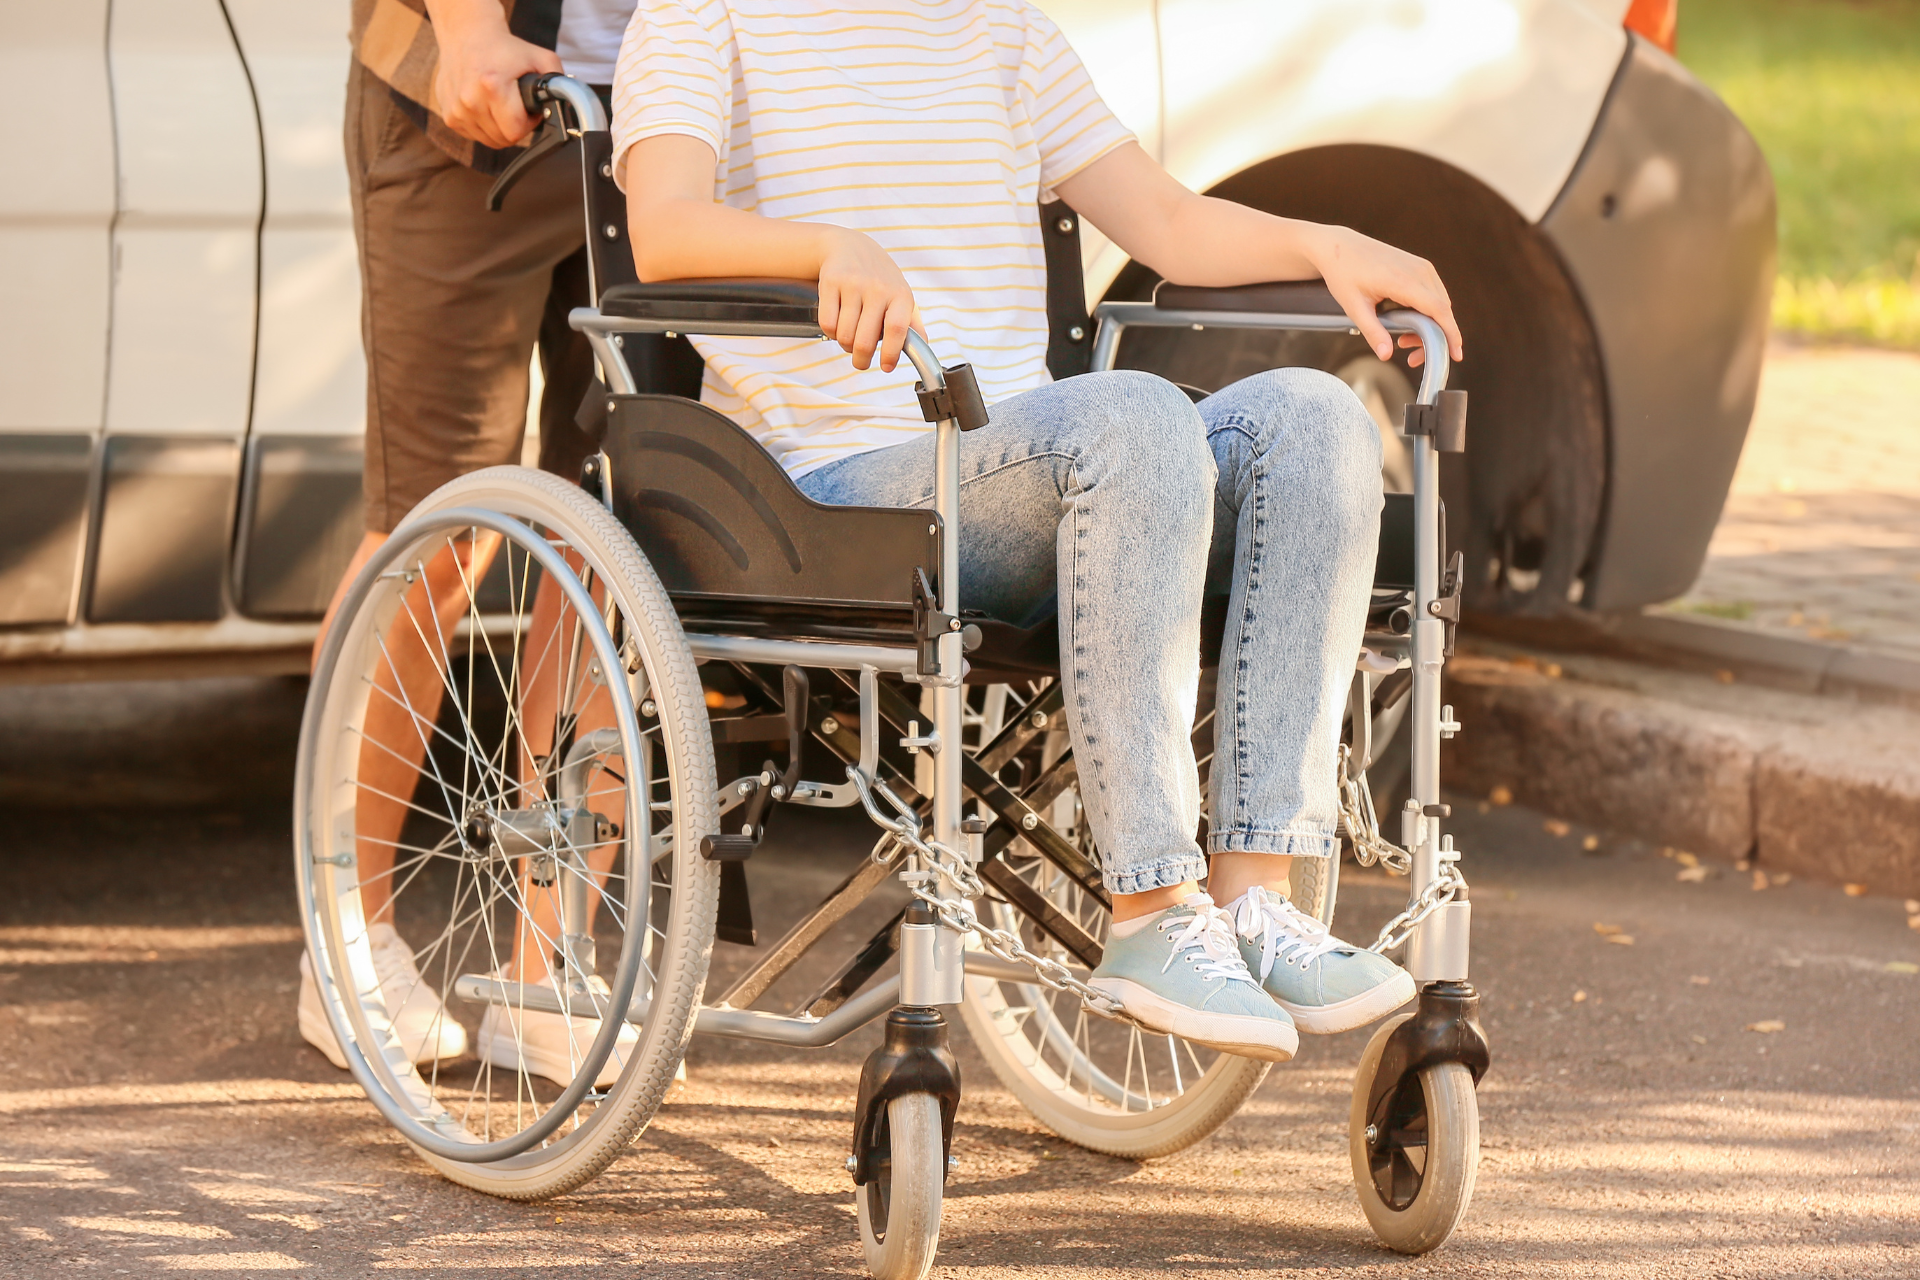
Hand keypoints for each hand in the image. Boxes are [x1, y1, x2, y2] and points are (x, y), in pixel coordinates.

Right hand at [429, 0, 561, 148]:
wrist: (466, 35)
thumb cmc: (504, 48)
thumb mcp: (540, 59)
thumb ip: (560, 84)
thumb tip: (571, 106)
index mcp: (492, 86)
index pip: (516, 132)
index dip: (528, 124)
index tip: (528, 109)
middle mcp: (470, 99)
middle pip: (503, 139)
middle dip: (515, 127)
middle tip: (516, 106)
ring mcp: (457, 110)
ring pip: (489, 141)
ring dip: (499, 128)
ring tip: (500, 103)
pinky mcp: (449, 116)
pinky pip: (475, 135)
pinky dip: (484, 126)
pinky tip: (485, 105)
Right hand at [816, 228, 920, 373]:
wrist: (849, 246)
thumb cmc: (879, 277)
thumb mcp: (901, 294)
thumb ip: (912, 324)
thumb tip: (922, 348)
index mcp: (900, 294)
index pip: (897, 329)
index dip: (891, 353)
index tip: (886, 367)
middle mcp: (878, 288)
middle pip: (865, 341)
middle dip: (862, 360)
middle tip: (861, 362)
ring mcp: (853, 285)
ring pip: (844, 336)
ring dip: (845, 346)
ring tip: (850, 339)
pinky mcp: (831, 282)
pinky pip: (827, 324)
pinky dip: (831, 333)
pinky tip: (838, 326)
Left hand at [1306, 226, 1463, 368]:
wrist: (1338, 247)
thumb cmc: (1344, 274)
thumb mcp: (1354, 307)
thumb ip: (1373, 332)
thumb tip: (1386, 355)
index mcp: (1404, 280)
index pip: (1439, 310)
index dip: (1450, 333)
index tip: (1456, 354)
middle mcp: (1420, 271)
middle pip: (1442, 310)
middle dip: (1434, 337)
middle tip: (1411, 357)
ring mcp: (1422, 266)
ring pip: (1440, 303)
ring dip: (1431, 326)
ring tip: (1404, 341)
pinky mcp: (1420, 266)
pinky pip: (1434, 293)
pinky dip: (1428, 312)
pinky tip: (1409, 323)